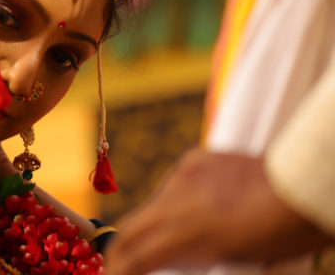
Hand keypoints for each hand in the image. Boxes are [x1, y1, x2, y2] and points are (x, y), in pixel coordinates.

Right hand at [105, 148, 333, 274]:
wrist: (305, 186)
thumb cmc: (281, 237)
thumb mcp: (236, 261)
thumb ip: (191, 260)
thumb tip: (168, 262)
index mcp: (186, 232)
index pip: (135, 255)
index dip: (118, 271)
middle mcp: (176, 199)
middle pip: (131, 228)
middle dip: (121, 250)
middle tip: (118, 265)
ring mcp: (183, 175)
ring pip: (152, 204)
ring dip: (152, 223)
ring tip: (167, 238)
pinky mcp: (194, 159)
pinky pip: (173, 184)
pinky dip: (176, 200)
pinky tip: (195, 208)